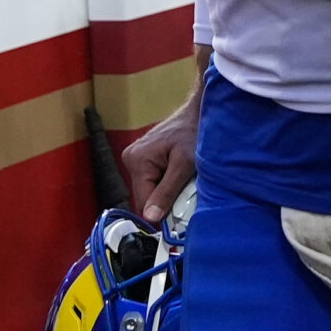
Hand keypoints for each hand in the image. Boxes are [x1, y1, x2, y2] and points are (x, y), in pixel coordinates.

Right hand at [119, 97, 197, 225]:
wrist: (199, 112)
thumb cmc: (193, 133)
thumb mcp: (184, 165)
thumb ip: (167, 192)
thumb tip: (150, 218)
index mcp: (137, 161)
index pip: (143, 202)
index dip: (161, 213)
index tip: (180, 215)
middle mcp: (131, 159)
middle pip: (145, 197)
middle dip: (165, 201)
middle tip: (186, 195)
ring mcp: (136, 158)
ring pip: (149, 190)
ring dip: (167, 193)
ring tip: (184, 182)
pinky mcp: (144, 158)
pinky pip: (152, 181)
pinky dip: (167, 184)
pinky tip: (180, 177)